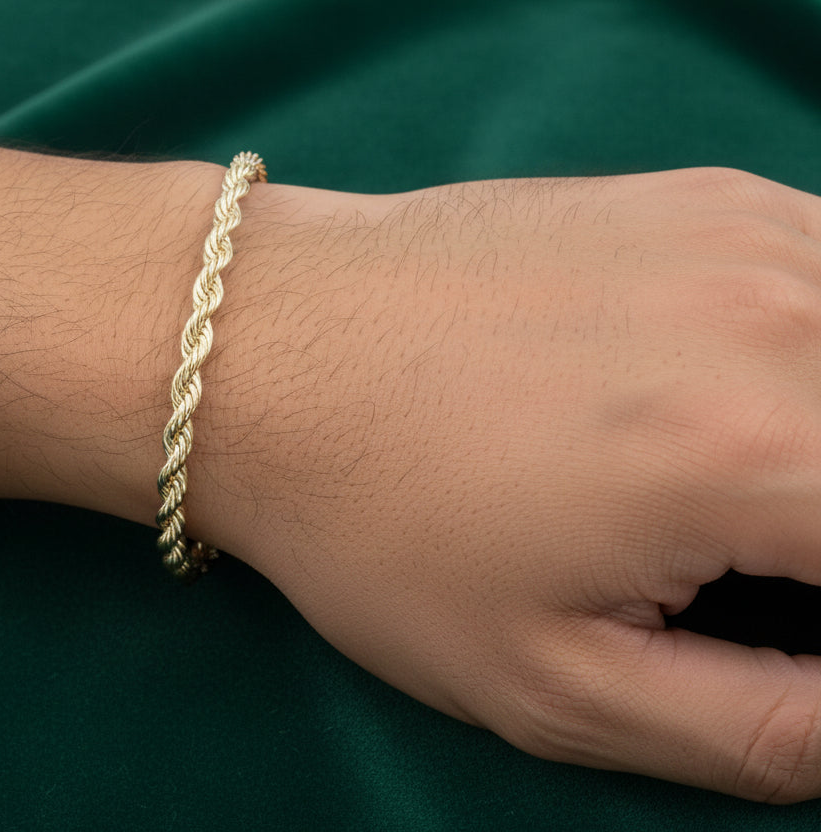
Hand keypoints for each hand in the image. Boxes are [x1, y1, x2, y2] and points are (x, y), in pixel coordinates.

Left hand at [200, 167, 820, 801]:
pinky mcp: (706, 197)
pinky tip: (726, 398)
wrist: (259, 348)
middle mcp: (784, 312)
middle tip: (743, 570)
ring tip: (727, 496)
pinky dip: (814, 358)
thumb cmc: (375, 520)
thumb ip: (762, 729)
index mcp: (761, 451)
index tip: (770, 615)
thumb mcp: (552, 683)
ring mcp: (747, 232)